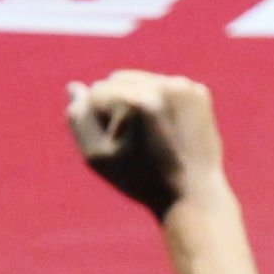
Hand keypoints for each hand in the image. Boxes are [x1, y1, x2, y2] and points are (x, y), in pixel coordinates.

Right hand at [65, 69, 227, 216]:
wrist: (192, 194)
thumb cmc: (139, 179)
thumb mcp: (96, 156)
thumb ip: (79, 119)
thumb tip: (74, 86)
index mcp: (137, 102)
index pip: (94, 92)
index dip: (99, 123)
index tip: (120, 147)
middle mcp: (163, 87)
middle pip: (117, 79)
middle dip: (116, 105)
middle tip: (136, 142)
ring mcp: (184, 87)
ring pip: (139, 80)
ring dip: (136, 100)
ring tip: (150, 135)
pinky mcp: (198, 92)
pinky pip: (162, 86)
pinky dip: (159, 103)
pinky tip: (167, 129)